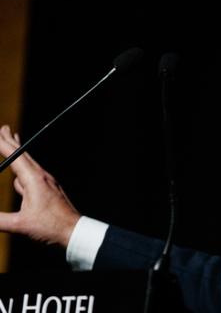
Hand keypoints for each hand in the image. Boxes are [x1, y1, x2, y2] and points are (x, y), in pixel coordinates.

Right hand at [0, 124, 80, 247]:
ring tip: (12, 142)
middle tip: (4, 127)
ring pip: (28, 163)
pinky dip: (23, 167)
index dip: (4, 144)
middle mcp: (42, 177)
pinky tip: (18, 174)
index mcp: (34, 180)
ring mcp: (47, 182)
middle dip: (13, 140)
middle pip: (24, 154)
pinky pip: (32, 174)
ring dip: (18, 152)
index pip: (15, 157)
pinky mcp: (49, 190)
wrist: (74, 231)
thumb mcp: (19, 225)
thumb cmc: (50, 227)